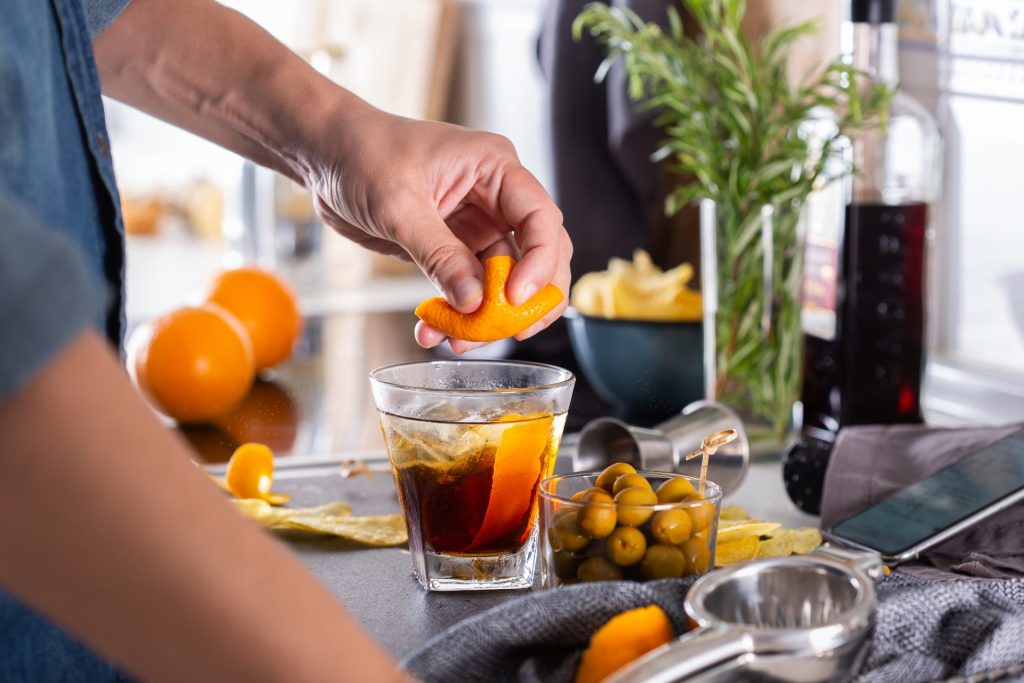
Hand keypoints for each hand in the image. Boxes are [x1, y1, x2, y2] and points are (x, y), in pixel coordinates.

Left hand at [306, 104, 571, 352]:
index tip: (518, 299)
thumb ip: (440, 255)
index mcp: (495, 167)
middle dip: (526, 298)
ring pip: (503, 281)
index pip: (541, 218)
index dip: (539, 262)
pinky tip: (434, 330)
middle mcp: (496, 197)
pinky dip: (457, 314)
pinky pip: (470, 288)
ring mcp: (477, 225)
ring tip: (457, 340)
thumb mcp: (399, 206)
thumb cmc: (362, 153)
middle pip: (537, 254)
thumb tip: (474, 302)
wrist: (325, 154)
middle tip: (508, 330)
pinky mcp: (455, 248)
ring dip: (485, 316)